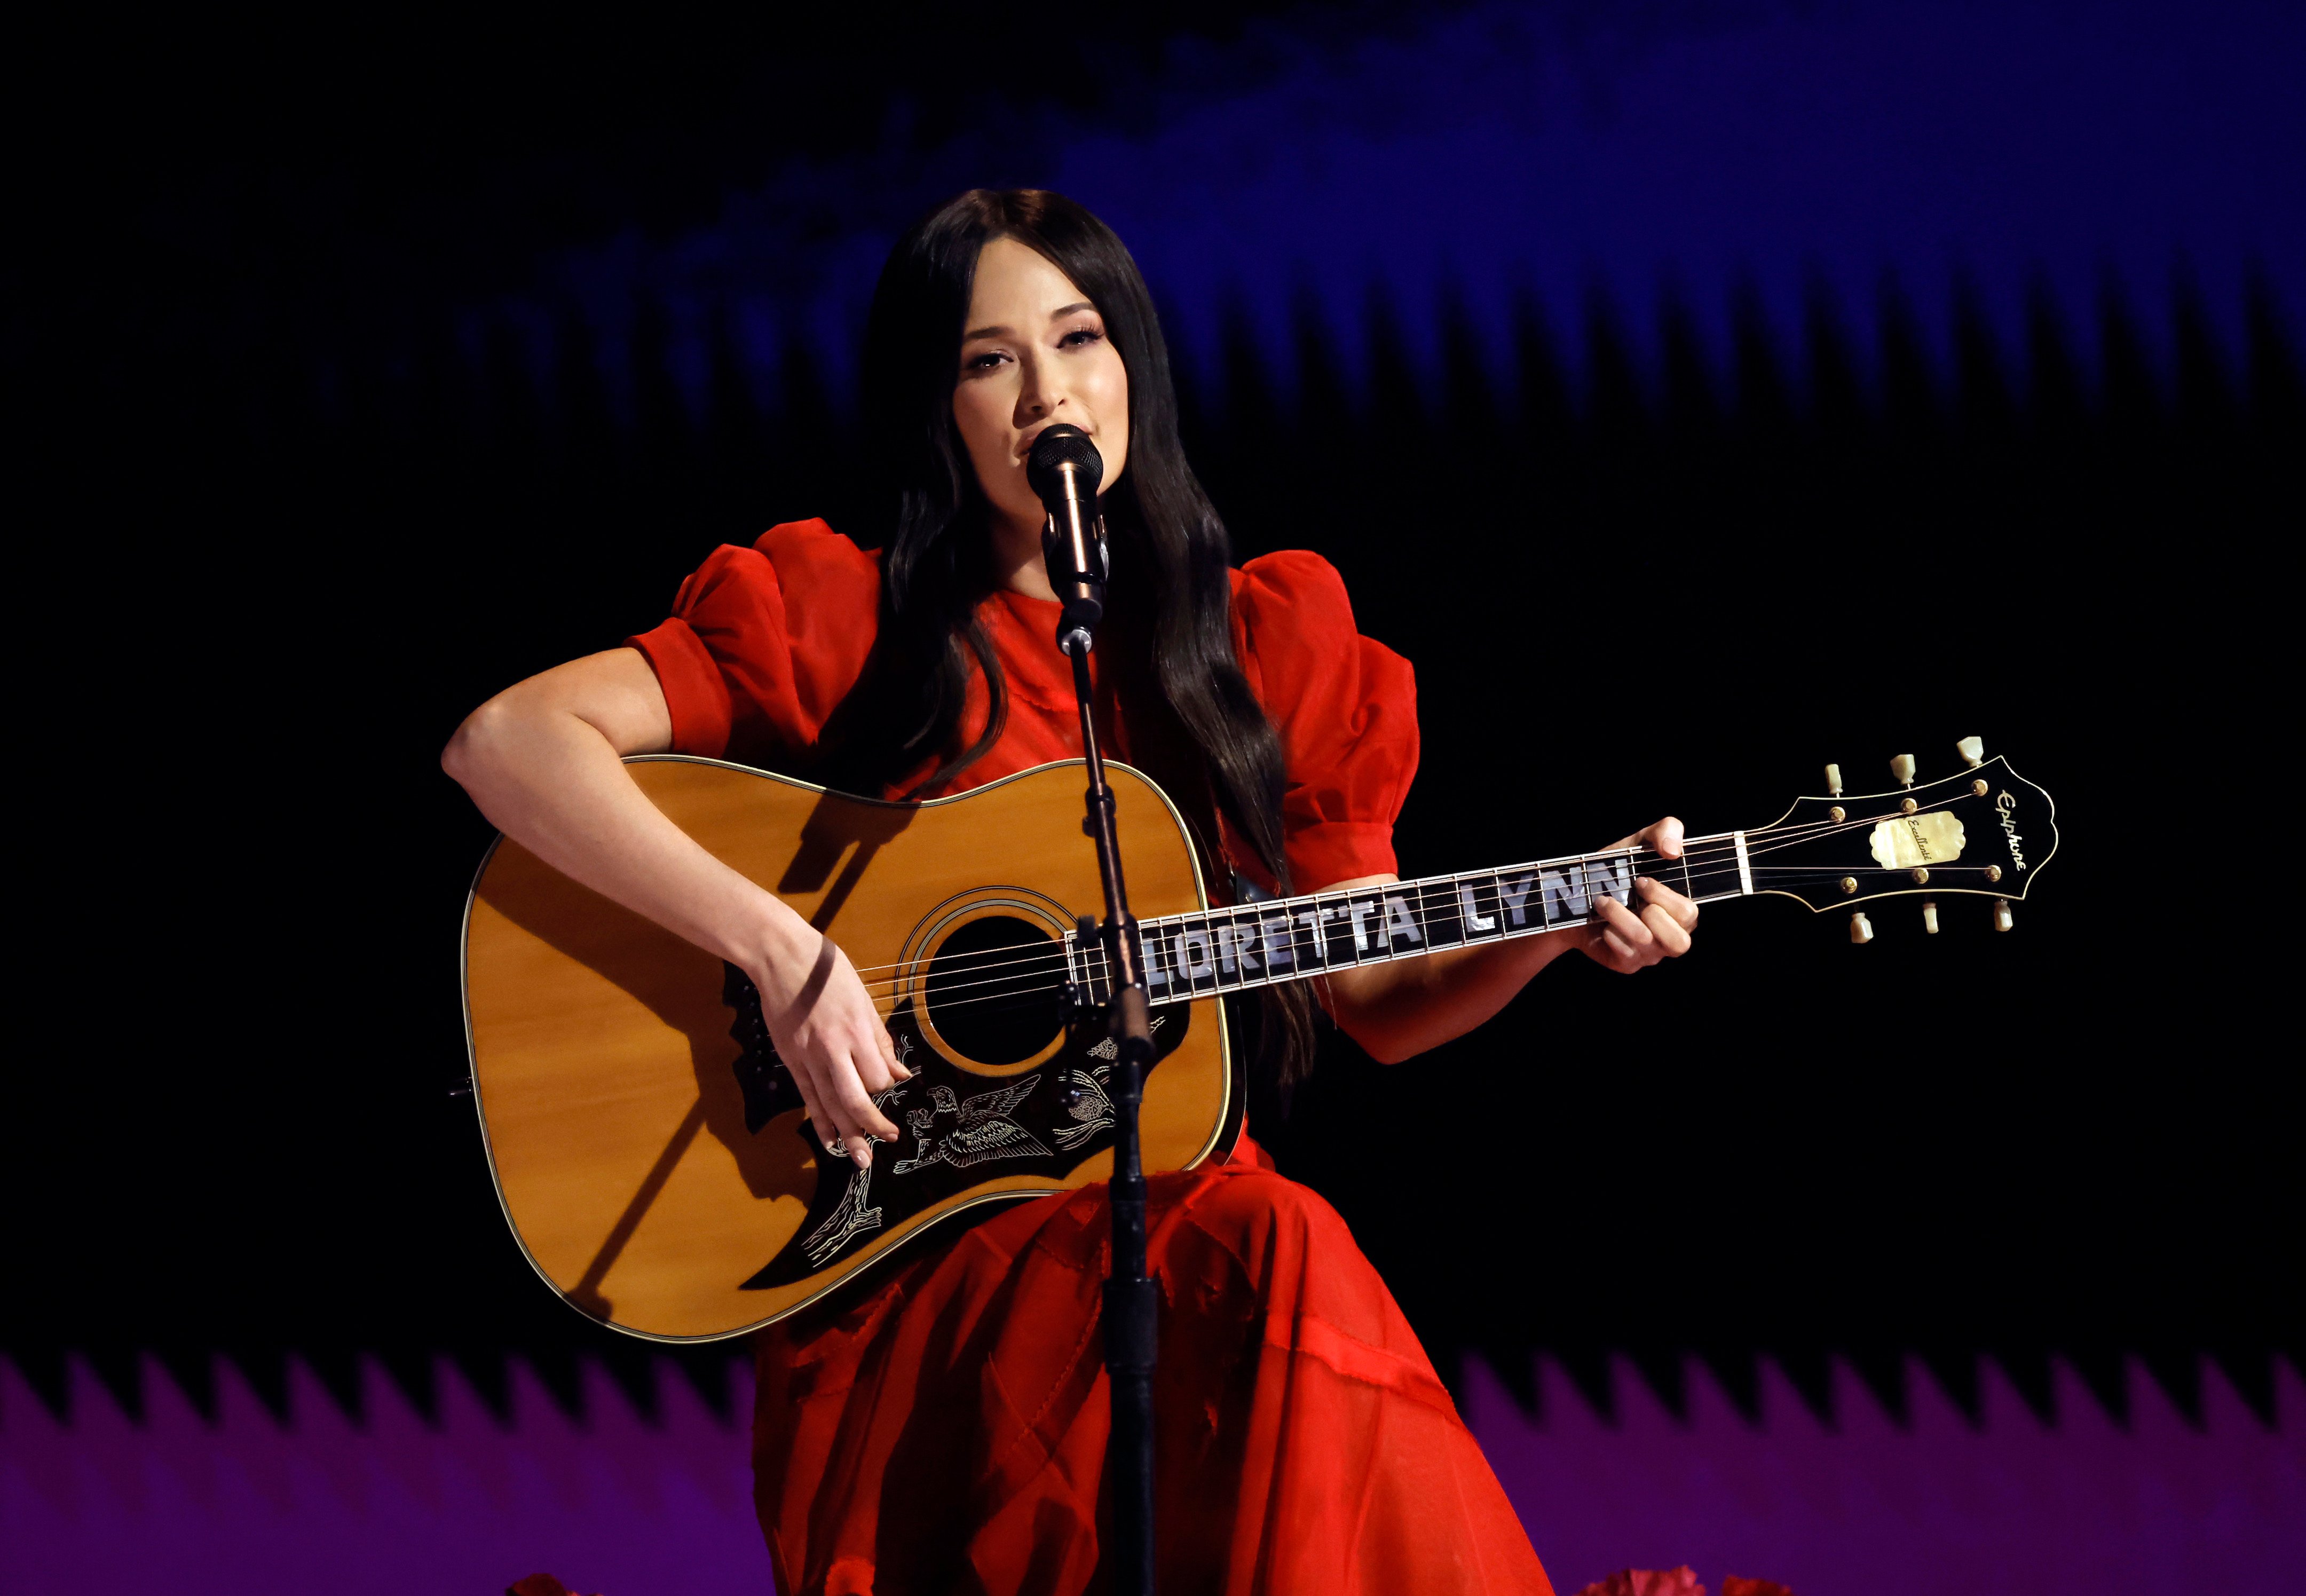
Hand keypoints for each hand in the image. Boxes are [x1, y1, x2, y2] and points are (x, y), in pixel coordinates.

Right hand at [746, 921, 911, 1167]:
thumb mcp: (863, 999)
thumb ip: (880, 1040)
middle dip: (873, 1125)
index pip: (878, 1076)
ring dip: (847, 1135)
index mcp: (856, 1030)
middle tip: (889, 1140)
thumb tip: (900, 1073)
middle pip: (855, 1099)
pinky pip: (807, 1097)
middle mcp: (832, 1048)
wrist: (780, 956)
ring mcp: (807, 1056)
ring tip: (861, 1159)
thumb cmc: (826, 970)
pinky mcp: (790, 1059)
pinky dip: (819, 1121)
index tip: (889, 1086)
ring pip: (830, 1105)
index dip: (887, 1087)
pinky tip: (828, 1140)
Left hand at [1581, 816, 1699, 972]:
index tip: (1641, 880)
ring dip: (1620, 915)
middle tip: (1630, 892)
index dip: (1664, 896)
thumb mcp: (1640, 842)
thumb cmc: (1616, 870)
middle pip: (1680, 942)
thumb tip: (1673, 850)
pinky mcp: (1627, 964)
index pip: (1689, 914)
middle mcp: (1670, 936)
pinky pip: (1625, 953)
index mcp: (1680, 911)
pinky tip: (1601, 923)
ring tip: (1603, 902)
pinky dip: (1610, 932)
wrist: (1575, 895)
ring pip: (1645, 943)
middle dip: (1650, 912)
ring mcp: (1650, 954)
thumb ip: (1666, 830)